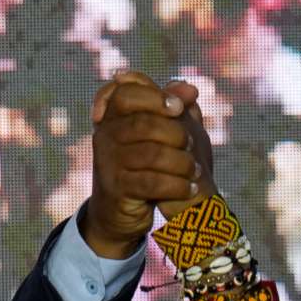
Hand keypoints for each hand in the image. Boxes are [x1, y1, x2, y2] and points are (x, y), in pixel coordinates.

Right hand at [80, 71, 215, 258]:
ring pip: (152, 155)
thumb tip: (190, 89)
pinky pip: (152, 183)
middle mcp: (104, 138)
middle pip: (143, 124)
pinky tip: (190, 189)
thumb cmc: (144, 167)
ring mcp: (108, 165)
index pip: (124, 94)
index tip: (178, 108)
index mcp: (112, 118)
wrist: (120, 212)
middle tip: (192, 145)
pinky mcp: (116, 190)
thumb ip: (173, 107)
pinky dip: (178, 186)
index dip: (153, 97)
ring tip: (196, 171)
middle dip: (177, 133)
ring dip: (183, 163)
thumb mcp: (159, 133)